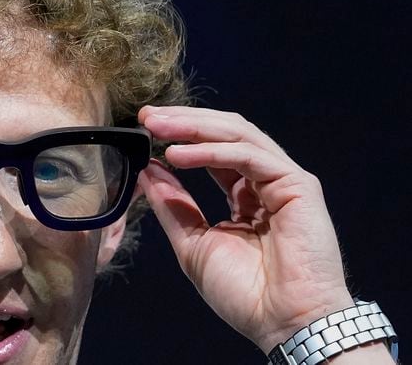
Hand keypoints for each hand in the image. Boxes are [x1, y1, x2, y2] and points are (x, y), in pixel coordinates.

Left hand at [137, 105, 352, 351]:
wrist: (282, 324)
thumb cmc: (244, 293)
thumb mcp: (193, 243)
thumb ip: (173, 205)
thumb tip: (147, 171)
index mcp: (244, 195)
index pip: (212, 150)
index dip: (180, 135)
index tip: (144, 128)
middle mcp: (265, 182)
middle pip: (225, 133)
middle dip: (183, 122)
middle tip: (147, 117)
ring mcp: (283, 181)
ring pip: (238, 135)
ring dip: (193, 128)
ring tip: (156, 127)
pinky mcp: (297, 185)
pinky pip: (249, 156)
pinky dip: (211, 151)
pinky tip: (179, 155)